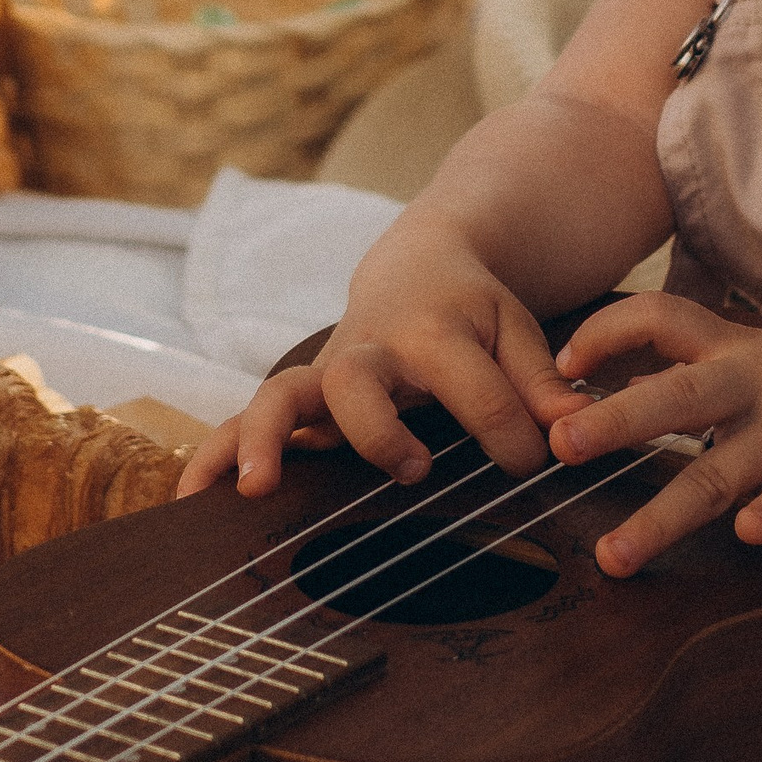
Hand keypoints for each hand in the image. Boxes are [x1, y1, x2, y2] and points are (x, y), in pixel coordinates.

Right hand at [177, 212, 580, 498]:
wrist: (418, 263)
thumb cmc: (475, 308)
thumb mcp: (520, 329)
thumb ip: (544, 381)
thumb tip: (572, 431)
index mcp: (433, 329)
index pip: (473, 389)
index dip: (508, 434)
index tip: (532, 463)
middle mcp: (370, 350)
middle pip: (355, 381)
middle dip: (376, 428)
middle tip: (412, 469)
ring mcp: (326, 375)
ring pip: (282, 396)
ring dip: (265, 439)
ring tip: (252, 489)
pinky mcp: (301, 399)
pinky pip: (247, 422)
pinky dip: (216, 455)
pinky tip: (189, 498)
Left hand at [545, 293, 761, 577]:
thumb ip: (701, 370)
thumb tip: (617, 392)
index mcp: (734, 347)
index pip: (658, 316)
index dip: (605, 333)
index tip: (560, 363)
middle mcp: (755, 382)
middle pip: (673, 395)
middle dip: (613, 421)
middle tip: (557, 447)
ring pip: (716, 470)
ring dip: (661, 515)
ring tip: (615, 554)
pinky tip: (750, 536)